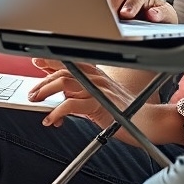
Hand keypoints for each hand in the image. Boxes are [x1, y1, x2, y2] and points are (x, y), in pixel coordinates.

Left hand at [28, 58, 147, 143]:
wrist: (150, 121)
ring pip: (65, 82)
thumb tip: (62, 102)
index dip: (51, 61)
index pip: (71, 62)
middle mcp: (97, 78)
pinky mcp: (101, 104)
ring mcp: (99, 90)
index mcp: (98, 76)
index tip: (36, 62)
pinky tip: (52, 119)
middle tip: (32, 92)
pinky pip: (73, 104)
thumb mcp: (102, 101)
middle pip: (64, 70)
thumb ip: (83, 98)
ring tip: (35, 101)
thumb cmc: (129, 113)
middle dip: (43, 80)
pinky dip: (58, 112)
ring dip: (46, 90)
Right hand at [104, 0, 177, 23]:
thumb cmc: (159, 16)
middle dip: (112, 6)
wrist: (153, 13)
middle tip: (110, 21)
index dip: (131, 5)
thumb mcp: (167, 17)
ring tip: (101, 20)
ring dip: (103, 5)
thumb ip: (161, 15)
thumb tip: (152, 14)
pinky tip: (96, 15)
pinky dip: (97, 4)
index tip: (126, 14)